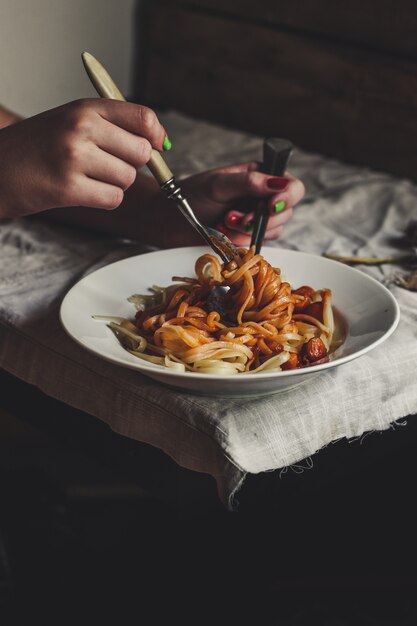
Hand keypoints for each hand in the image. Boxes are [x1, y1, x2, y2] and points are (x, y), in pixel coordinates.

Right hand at [0, 98, 167, 218]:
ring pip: (127, 178)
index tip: (158, 146)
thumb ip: (113, 126)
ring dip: (115, 184)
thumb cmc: (36, 147)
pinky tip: (83, 192)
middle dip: (132, 164)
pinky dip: (104, 200)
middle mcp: (81, 128)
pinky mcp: (68, 188)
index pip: (143, 117)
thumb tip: (160, 143)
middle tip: (108, 166)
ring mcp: (74, 158)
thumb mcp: (71, 121)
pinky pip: (113, 198)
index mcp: (84, 108)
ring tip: (88, 178)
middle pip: (141, 152)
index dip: (157, 135)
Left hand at [178, 161, 304, 246]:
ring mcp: (256, 218)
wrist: (169, 220)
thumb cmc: (190, 195)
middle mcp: (262, 196)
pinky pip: (258, 243)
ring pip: (274, 230)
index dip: (287, 197)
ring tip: (223, 222)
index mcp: (260, 175)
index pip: (292, 186)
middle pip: (286, 211)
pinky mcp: (246, 236)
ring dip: (247, 230)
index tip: (271, 206)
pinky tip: (223, 233)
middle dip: (260, 219)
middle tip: (233, 217)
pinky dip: (241, 241)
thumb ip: (249, 182)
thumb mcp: (218, 184)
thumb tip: (278, 184)